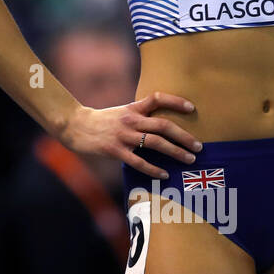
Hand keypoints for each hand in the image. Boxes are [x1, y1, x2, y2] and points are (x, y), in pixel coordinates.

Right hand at [59, 92, 201, 178]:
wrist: (74, 125)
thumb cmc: (100, 120)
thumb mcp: (120, 112)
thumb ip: (138, 116)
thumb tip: (160, 126)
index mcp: (132, 108)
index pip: (157, 98)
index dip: (176, 101)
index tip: (192, 108)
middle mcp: (130, 120)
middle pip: (163, 125)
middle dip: (184, 136)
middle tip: (198, 146)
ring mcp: (123, 135)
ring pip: (155, 143)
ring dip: (175, 152)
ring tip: (189, 159)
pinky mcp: (115, 150)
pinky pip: (138, 162)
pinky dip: (154, 169)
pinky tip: (164, 174)